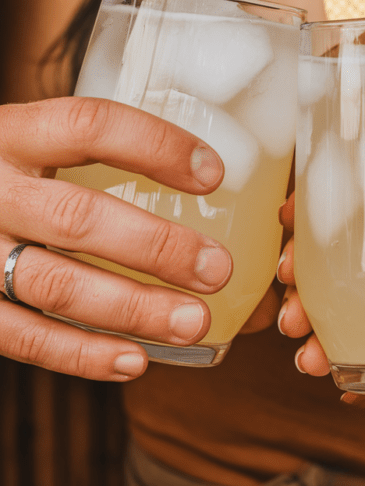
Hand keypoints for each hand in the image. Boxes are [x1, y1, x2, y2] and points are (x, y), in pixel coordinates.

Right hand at [0, 97, 231, 380]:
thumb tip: (221, 213)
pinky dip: (84, 354)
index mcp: (14, 135)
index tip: (212, 173)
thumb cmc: (8, 181)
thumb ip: (101, 168)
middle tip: (216, 269)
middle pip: (76, 218)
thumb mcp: (34, 151)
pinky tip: (135, 360)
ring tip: (191, 322)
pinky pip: (25, 337)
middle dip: (156, 247)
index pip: (87, 126)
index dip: (153, 147)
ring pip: (55, 284)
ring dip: (133, 308)